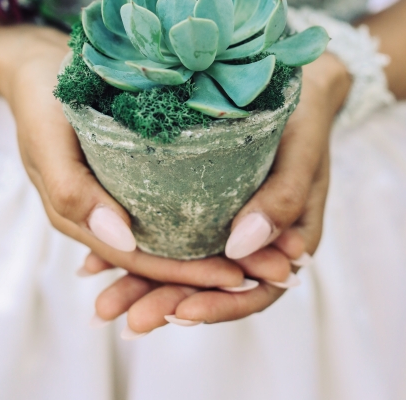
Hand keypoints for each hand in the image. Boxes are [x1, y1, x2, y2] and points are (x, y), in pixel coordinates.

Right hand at [0, 24, 244, 288]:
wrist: (35, 64)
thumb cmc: (41, 98)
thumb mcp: (48, 140)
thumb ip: (72, 192)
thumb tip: (120, 239)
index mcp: (80, 218)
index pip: (140, 259)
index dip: (188, 274)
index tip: (238, 276)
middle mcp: (102, 215)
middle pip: (160, 256)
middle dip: (212, 270)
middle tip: (271, 270)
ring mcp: (116, 195)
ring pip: (168, 236)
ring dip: (213, 249)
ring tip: (265, 251)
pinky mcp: (130, 173)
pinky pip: (166, 206)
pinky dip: (199, 218)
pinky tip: (237, 215)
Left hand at [84, 52, 350, 333]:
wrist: (296, 87)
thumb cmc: (305, 118)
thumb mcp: (302, 153)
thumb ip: (282, 199)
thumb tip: (241, 247)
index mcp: (288, 243)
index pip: (255, 291)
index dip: (220, 306)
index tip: (181, 312)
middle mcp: (254, 242)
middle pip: (213, 287)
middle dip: (169, 305)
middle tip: (127, 319)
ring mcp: (226, 226)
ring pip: (187, 268)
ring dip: (147, 287)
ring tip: (105, 301)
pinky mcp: (203, 206)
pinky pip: (172, 237)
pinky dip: (140, 250)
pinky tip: (101, 260)